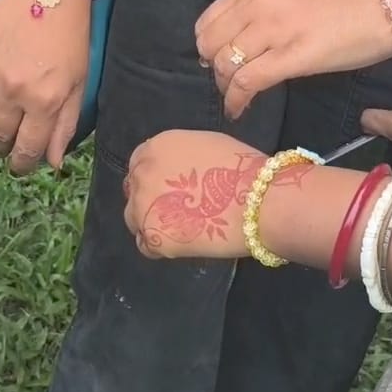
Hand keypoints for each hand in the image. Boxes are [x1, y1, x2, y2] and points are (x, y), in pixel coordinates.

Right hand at [0, 0, 89, 173]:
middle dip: (2, 146)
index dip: (22, 162)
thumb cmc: (70, 36)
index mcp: (45, 102)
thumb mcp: (78, 83)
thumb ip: (65, 124)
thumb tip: (53, 161)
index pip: (26, 149)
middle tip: (5, 145)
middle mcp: (14, 92)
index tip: (20, 165)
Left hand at [124, 130, 291, 259]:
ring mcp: (144, 208)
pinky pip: (145, 245)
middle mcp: (142, 174)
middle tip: (175, 209)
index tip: (166, 186)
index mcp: (155, 147)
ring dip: (151, 221)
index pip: (139, 162)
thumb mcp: (204, 145)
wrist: (258, 203)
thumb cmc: (240, 169)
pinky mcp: (154, 238)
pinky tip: (180, 243)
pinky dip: (159, 246)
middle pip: (135, 189)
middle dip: (151, 197)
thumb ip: (180, 156)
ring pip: (134, 217)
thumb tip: (176, 169)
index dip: (152, 175)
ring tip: (178, 227)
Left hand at [194, 0, 391, 119]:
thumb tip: (232, 43)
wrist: (386, 7)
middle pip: (210, 46)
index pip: (207, 22)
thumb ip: (258, 12)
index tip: (217, 61)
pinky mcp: (291, 57)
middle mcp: (257, 6)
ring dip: (226, 88)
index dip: (208, 47)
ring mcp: (273, 30)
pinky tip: (238, 110)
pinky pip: (247, 82)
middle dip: (214, 69)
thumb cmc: (341, 4)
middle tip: (229, 83)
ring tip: (238, 97)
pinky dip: (236, 100)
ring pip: (225, 65)